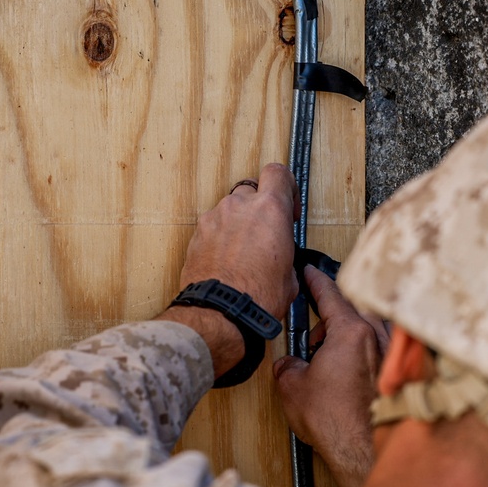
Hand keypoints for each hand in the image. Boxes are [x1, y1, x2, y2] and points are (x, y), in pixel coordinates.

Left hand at [162, 164, 298, 379]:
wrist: (220, 314)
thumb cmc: (257, 297)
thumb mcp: (290, 276)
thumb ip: (285, 253)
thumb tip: (282, 261)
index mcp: (270, 210)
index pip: (278, 172)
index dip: (286, 186)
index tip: (288, 207)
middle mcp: (240, 205)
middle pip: (252, 190)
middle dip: (259, 208)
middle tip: (265, 234)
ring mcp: (215, 217)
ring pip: (230, 209)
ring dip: (238, 224)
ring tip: (243, 255)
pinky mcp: (197, 233)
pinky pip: (213, 227)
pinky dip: (220, 238)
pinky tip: (226, 262)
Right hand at [273, 266, 390, 486]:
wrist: (365, 451)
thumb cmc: (336, 422)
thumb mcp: (292, 387)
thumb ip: (288, 366)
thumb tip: (289, 366)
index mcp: (352, 332)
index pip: (331, 295)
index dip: (316, 281)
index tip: (310, 272)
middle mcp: (378, 337)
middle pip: (354, 309)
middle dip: (332, 316)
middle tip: (314, 334)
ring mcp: (393, 356)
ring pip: (370, 329)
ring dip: (349, 337)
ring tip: (328, 361)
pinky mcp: (400, 375)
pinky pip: (381, 350)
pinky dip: (364, 355)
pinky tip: (350, 375)